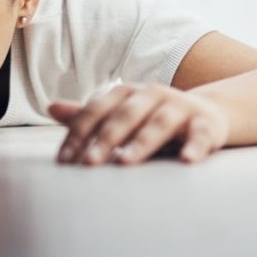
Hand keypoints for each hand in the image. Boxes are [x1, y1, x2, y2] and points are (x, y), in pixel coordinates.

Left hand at [48, 83, 229, 165]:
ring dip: (141, 143)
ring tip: (125, 162)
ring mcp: (180, 106)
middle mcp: (151, 94)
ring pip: (159, 123)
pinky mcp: (206, 123)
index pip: (96, 112)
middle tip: (89, 164)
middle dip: (105, 140)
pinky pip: (200, 134)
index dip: (78, 135)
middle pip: (124, 116)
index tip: (64, 162)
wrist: (205, 113)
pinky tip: (187, 161)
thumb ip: (87, 116)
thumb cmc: (150, 120)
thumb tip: (50, 107)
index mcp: (125, 93)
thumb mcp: (119, 116)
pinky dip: (195, 146)